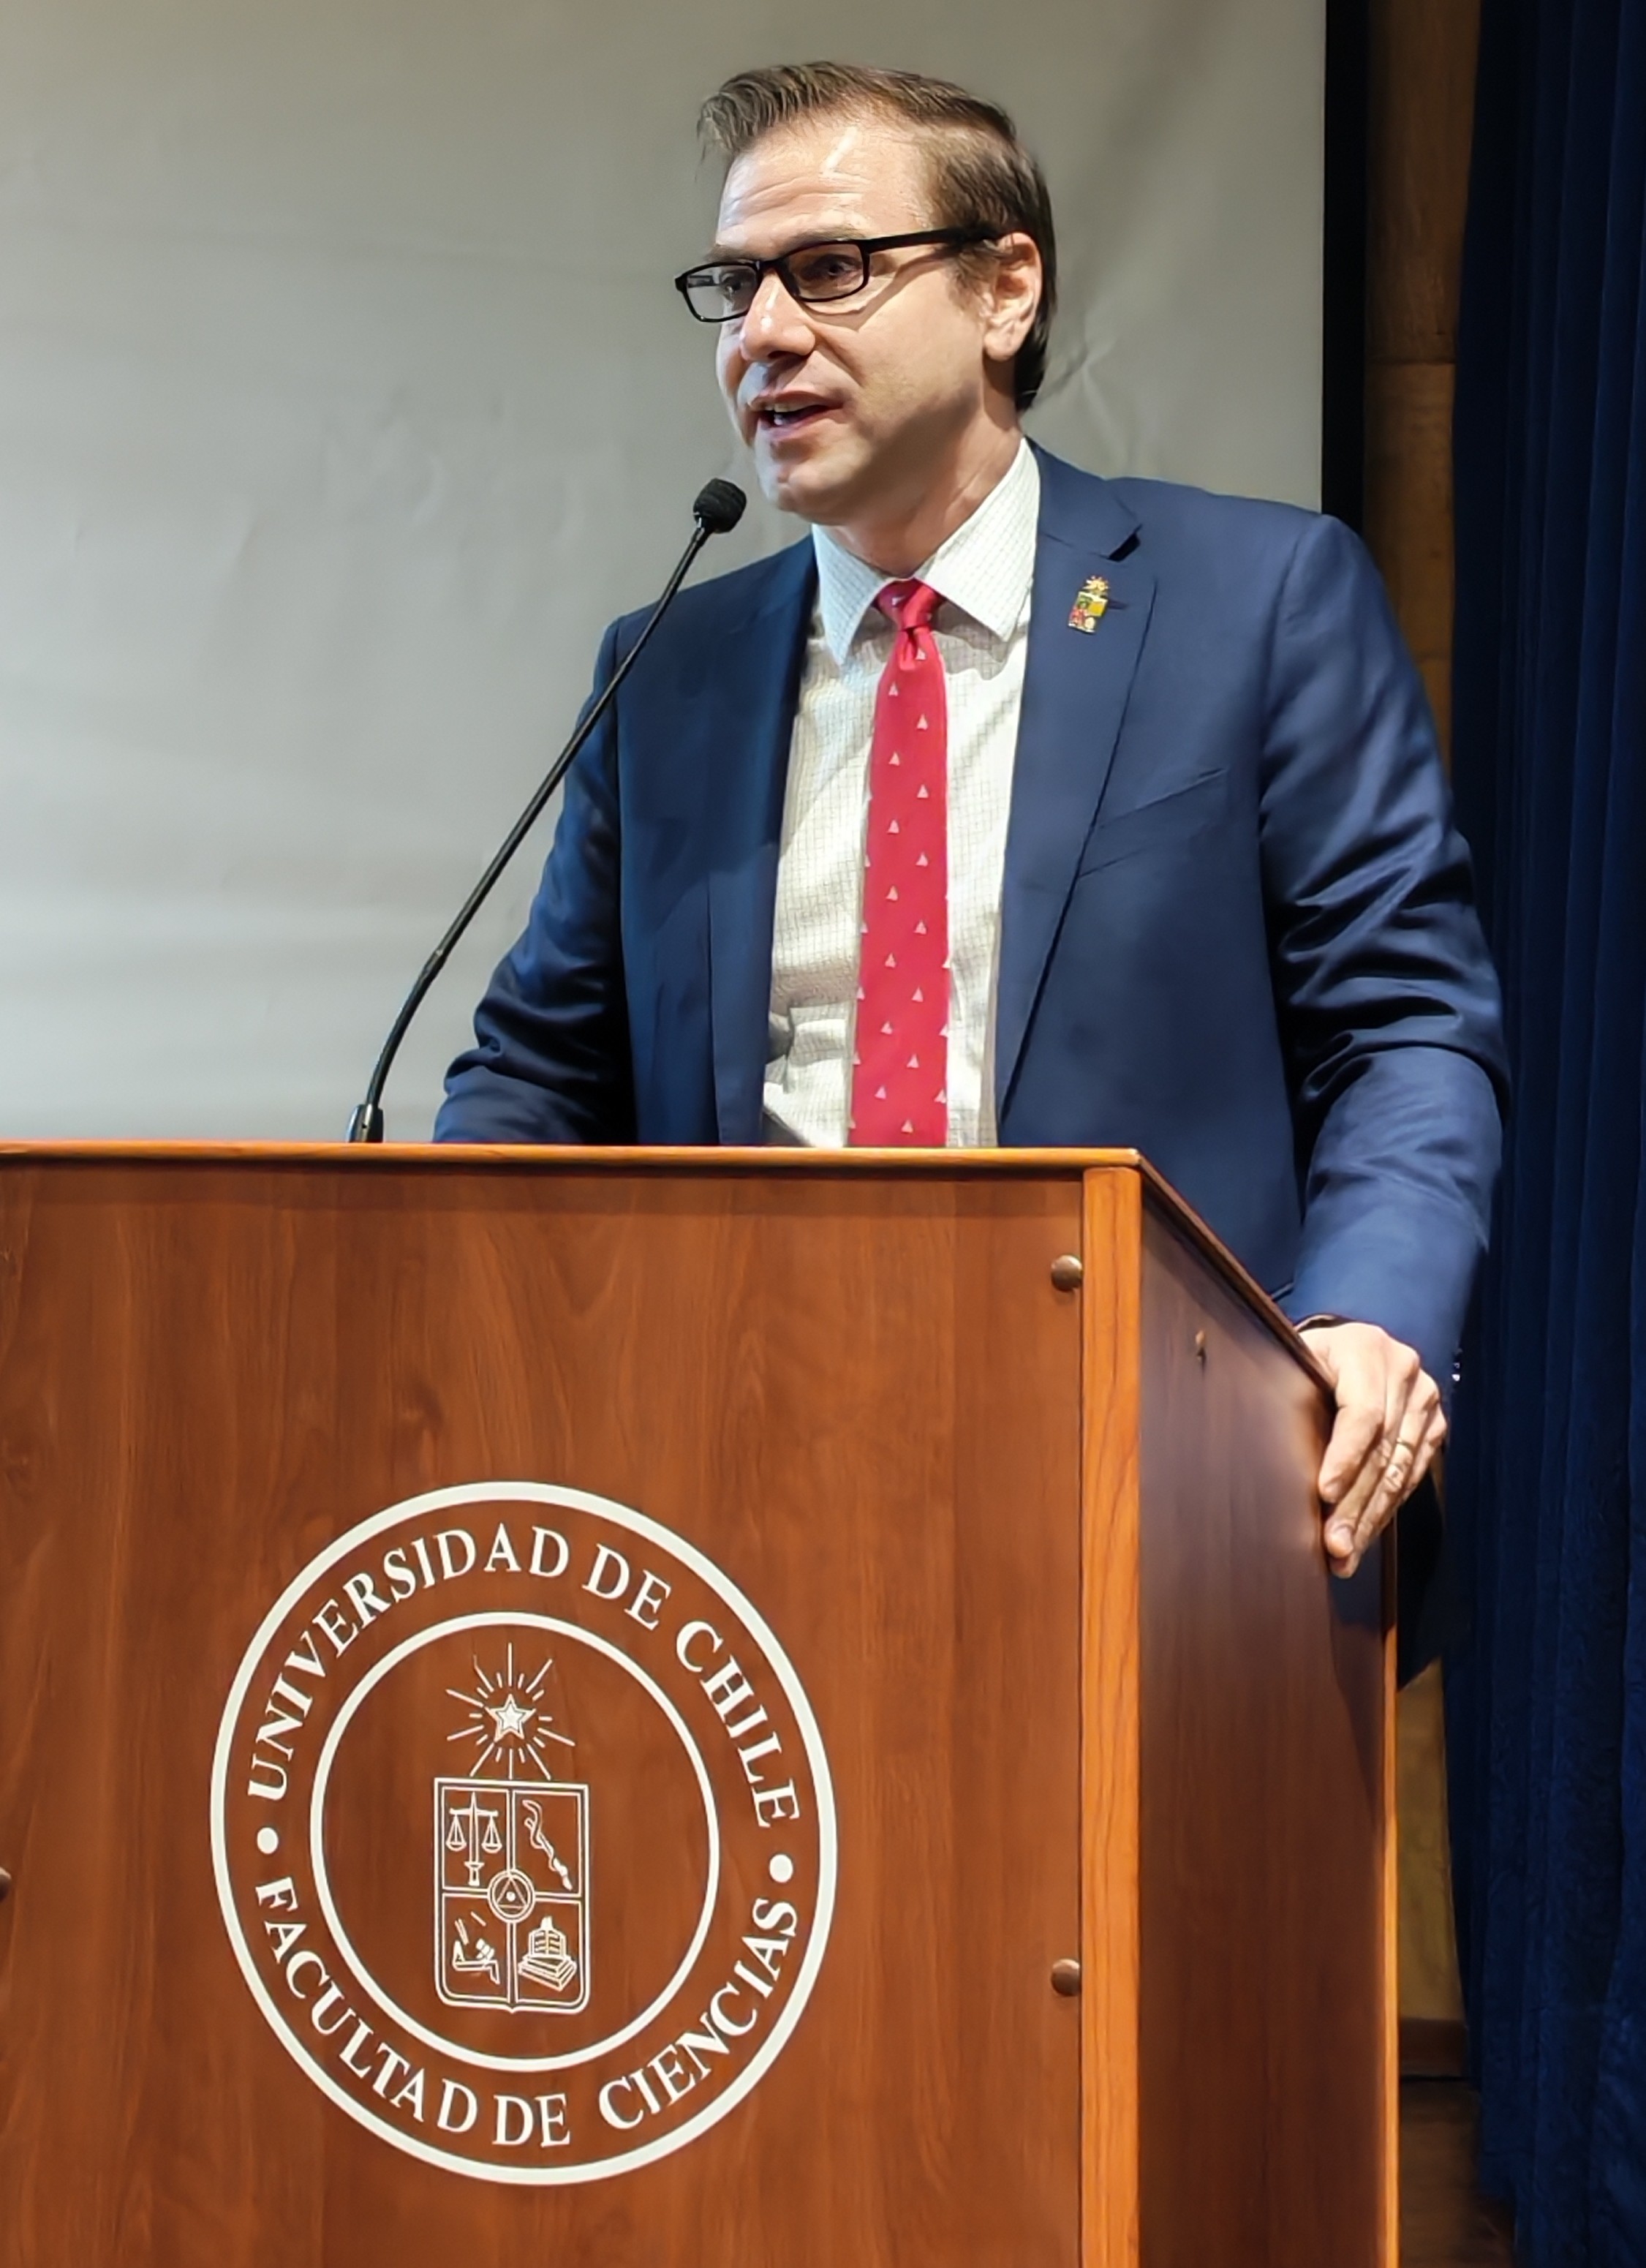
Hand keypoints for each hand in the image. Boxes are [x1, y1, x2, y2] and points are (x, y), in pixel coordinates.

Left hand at [1297, 1320, 1445, 1577]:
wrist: (1347, 1348)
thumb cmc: (1309, 1359)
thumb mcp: (1293, 1360)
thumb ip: (1284, 1390)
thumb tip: (1255, 1444)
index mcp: (1365, 1348)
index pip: (1363, 1413)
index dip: (1345, 1457)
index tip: (1325, 1495)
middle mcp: (1403, 1370)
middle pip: (1382, 1450)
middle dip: (1356, 1504)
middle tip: (1334, 1546)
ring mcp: (1424, 1399)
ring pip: (1399, 1471)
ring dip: (1371, 1518)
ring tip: (1345, 1554)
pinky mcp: (1433, 1426)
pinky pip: (1412, 1476)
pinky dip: (1386, 1509)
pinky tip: (1365, 1535)